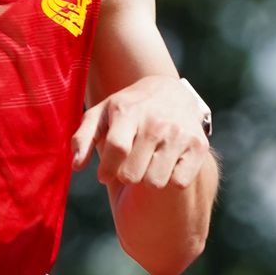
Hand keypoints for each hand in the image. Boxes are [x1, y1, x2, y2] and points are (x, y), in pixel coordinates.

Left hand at [70, 76, 209, 189]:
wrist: (170, 92)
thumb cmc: (128, 109)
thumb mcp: (101, 114)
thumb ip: (83, 138)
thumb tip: (76, 166)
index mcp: (129, 112)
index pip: (117, 149)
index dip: (107, 170)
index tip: (104, 175)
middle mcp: (156, 122)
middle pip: (133, 173)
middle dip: (126, 175)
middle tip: (129, 165)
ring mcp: (180, 134)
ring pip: (155, 182)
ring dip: (148, 179)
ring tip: (148, 163)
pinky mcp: (199, 146)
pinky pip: (179, 182)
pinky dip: (171, 179)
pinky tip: (167, 163)